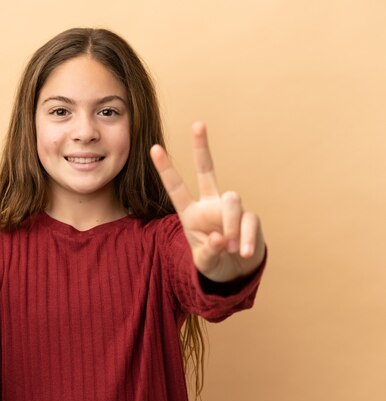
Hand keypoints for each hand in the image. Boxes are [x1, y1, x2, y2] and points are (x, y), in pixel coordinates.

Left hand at [150, 122, 264, 281]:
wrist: (237, 273)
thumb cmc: (215, 262)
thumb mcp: (204, 262)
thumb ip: (208, 253)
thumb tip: (219, 239)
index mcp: (191, 213)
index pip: (176, 187)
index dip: (166, 169)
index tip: (153, 147)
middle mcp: (210, 205)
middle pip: (207, 170)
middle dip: (201, 147)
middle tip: (197, 124)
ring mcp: (231, 209)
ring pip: (232, 201)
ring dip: (230, 225)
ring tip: (231, 248)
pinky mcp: (250, 218)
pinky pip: (249, 222)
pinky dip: (245, 239)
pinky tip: (243, 252)